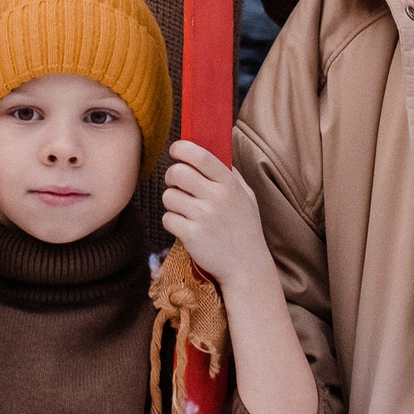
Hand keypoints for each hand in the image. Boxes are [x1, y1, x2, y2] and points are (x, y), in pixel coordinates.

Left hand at [160, 140, 276, 290]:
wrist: (246, 266)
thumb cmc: (245, 228)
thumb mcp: (246, 196)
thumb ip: (230, 173)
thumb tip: (211, 150)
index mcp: (229, 184)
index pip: (200, 155)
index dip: (182, 148)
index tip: (176, 150)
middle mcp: (216, 198)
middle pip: (177, 172)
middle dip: (171, 176)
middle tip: (176, 184)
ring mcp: (203, 217)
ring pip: (168, 196)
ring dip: (172, 202)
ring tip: (185, 210)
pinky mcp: (191, 235)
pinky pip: (167, 218)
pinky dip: (172, 222)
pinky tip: (185, 226)